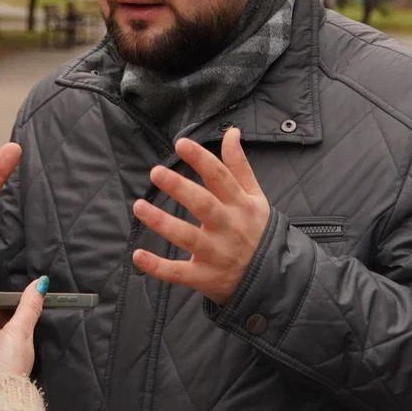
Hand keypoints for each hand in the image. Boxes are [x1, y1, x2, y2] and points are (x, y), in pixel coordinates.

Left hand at [131, 128, 269, 304]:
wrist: (273, 278)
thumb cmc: (257, 230)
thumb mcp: (255, 197)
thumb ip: (239, 165)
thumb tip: (231, 132)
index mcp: (240, 205)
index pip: (220, 177)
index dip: (201, 159)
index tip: (181, 143)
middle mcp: (228, 227)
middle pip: (203, 204)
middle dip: (179, 188)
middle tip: (155, 172)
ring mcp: (216, 254)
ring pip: (187, 237)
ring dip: (162, 222)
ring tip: (139, 206)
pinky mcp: (204, 277)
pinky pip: (178, 273)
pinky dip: (157, 267)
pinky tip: (138, 255)